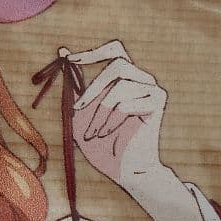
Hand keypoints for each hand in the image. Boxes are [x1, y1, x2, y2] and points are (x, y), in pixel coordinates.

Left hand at [64, 41, 167, 191]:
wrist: (123, 169)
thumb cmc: (101, 144)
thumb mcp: (80, 113)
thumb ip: (74, 85)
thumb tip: (63, 51)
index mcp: (124, 78)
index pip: (115, 50)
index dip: (93, 52)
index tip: (70, 60)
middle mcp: (140, 79)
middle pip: (118, 63)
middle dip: (94, 88)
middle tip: (78, 109)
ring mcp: (152, 89)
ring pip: (121, 86)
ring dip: (102, 112)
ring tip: (96, 132)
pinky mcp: (158, 101)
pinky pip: (128, 102)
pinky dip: (114, 119)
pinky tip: (111, 133)